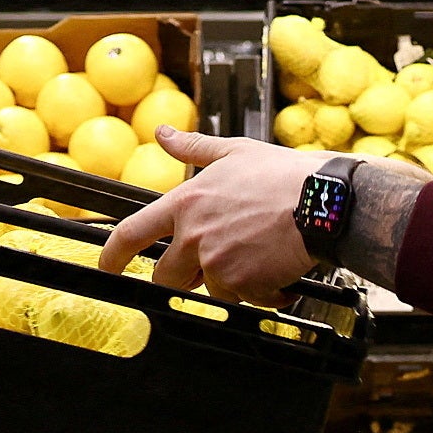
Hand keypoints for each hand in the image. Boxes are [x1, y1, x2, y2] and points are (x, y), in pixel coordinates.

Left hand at [99, 128, 322, 304]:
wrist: (324, 203)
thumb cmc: (284, 176)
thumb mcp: (234, 152)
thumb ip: (193, 148)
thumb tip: (164, 134)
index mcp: (186, 203)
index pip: (132, 233)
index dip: (113, 254)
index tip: (109, 267)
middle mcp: (194, 236)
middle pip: (167, 277)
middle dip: (184, 278)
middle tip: (214, 266)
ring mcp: (216, 263)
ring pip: (210, 290)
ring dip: (232, 281)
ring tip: (259, 257)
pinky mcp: (242, 285)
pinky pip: (245, 299)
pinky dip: (262, 292)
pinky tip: (278, 271)